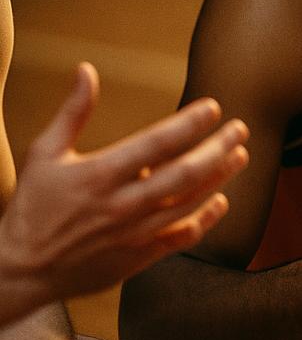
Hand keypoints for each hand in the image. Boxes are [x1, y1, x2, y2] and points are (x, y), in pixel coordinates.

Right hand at [0, 63, 248, 306]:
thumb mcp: (45, 153)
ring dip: (220, 178)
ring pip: (190, 203)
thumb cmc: (33, 206)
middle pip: (184, 173)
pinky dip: (206, 218)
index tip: (214, 108)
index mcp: (98, 174)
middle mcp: (122, 204)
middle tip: (241, 129)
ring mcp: (134, 232)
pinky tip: (221, 200)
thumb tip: (87, 70)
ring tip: (241, 156)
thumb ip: (72, 112)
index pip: (156, 143)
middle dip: (218, 149)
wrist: (21, 270)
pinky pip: (183, 236)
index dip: (189, 124)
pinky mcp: (140, 255)